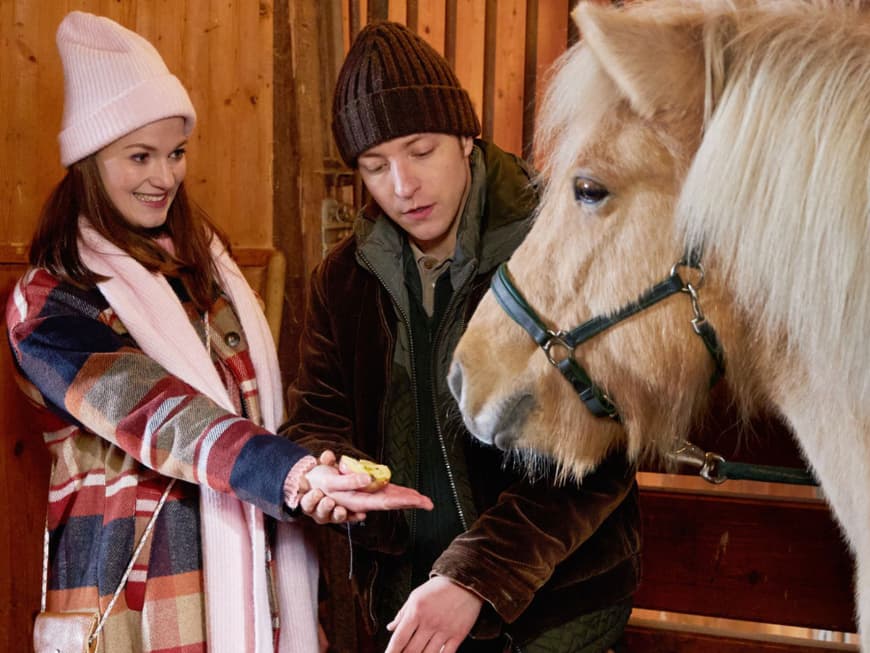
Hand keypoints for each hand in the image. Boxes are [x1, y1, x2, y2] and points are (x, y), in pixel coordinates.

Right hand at [301, 451, 433, 522]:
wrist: (309, 487)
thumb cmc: (321, 484)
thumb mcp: (332, 482)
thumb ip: (349, 481)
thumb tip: (368, 479)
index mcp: (360, 500)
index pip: (386, 501)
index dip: (403, 500)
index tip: (419, 501)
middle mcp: (366, 501)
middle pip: (392, 502)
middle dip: (411, 502)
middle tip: (429, 503)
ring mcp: (367, 498)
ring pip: (390, 499)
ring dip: (406, 499)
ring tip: (423, 500)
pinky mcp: (366, 494)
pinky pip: (384, 495)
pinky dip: (397, 494)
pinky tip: (408, 495)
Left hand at [385, 576, 482, 652]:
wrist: (466, 581)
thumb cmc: (439, 588)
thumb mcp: (416, 596)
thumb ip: (402, 613)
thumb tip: (391, 628)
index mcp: (416, 611)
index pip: (399, 639)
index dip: (391, 652)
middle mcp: (430, 622)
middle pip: (412, 650)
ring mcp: (445, 630)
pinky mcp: (458, 634)